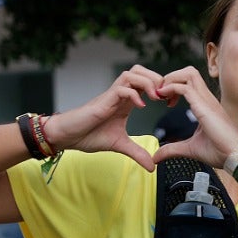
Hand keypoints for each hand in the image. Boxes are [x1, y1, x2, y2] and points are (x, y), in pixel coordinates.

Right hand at [39, 65, 164, 171]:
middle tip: (165, 97)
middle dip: (157, 79)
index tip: (170, 103)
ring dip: (147, 83)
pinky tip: (141, 107)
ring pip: (132, 73)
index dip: (161, 88)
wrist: (68, 136)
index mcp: (126, 101)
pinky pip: (122, 88)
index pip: (146, 82)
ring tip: (156, 98)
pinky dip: (134, 94)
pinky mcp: (104, 100)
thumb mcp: (120, 145)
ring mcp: (112, 95)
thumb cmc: (89, 136)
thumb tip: (152, 167)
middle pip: (141, 70)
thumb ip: (137, 153)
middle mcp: (120, 94)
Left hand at [151, 67, 237, 172]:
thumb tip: (156, 157)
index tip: (165, 101)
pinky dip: (170, 88)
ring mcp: (207, 101)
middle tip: (160, 94)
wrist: (236, 158)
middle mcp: (207, 99)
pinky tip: (163, 98)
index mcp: (206, 105)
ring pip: (188, 73)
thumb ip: (172, 150)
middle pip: (189, 72)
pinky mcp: (205, 107)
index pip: (190, 82)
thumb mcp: (190, 149)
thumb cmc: (220, 152)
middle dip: (171, 77)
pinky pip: (185, 88)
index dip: (174, 86)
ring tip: (161, 93)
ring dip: (171, 79)